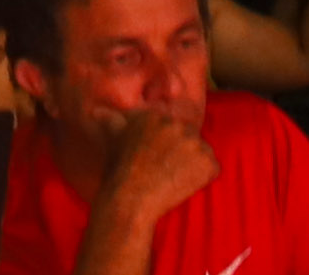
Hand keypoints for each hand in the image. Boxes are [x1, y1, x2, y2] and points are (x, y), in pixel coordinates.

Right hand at [96, 110, 220, 226]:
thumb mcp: (112, 137)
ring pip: (201, 152)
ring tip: (172, 179)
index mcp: (157, 115)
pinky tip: (183, 185)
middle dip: (180, 153)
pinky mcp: (207, 163)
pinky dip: (202, 179)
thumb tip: (96, 110)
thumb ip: (109, 118)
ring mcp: (195, 143)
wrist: (130, 198)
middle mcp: (178, 124)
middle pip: (187, 138)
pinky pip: (212, 170)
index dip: (165, 146)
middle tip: (163, 171)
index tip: (154, 161)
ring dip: (192, 165)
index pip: (171, 127)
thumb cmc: (119, 169)